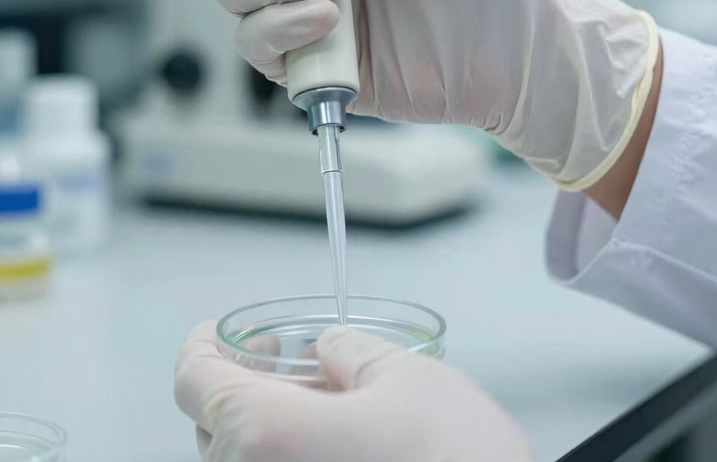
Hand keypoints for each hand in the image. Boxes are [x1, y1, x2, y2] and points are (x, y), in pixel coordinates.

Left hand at [175, 322, 533, 461]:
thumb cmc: (457, 461)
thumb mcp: (406, 377)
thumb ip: (352, 350)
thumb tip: (328, 349)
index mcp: (265, 435)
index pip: (195, 380)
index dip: (203, 345)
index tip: (217, 332)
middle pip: (214, 425)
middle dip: (247, 381)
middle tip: (289, 357)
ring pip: (241, 461)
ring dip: (269, 424)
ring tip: (325, 401)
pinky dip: (288, 457)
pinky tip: (335, 443)